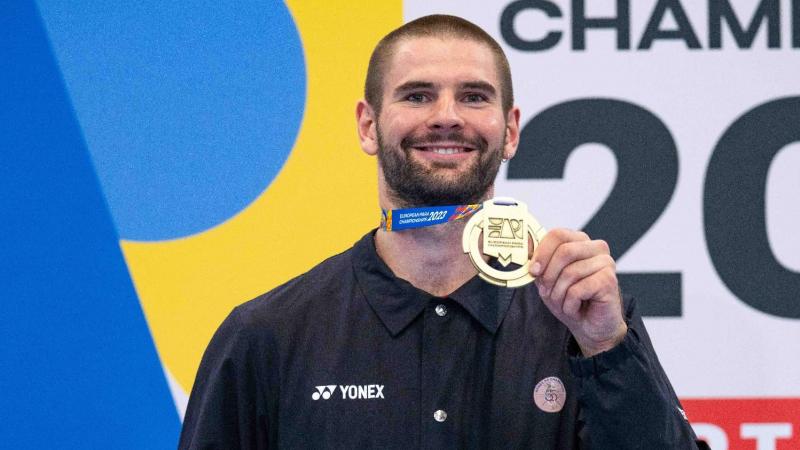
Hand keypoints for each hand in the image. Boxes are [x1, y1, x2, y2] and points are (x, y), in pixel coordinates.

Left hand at [530, 228, 626, 356]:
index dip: (542, 253)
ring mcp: (606, 262)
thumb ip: (538, 260)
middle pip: (564, 251)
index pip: (558, 235)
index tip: (533, 271)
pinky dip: (569, 304)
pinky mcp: (609, 280)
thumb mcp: (547, 277)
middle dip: (549, 275)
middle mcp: (596, 247)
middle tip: (546, 291)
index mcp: (580, 241)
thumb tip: (525, 242)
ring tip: (562, 303)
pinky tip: (575, 309)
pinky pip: (578, 290)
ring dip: (559, 294)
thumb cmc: (569, 299)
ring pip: (570, 272)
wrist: (590, 326)